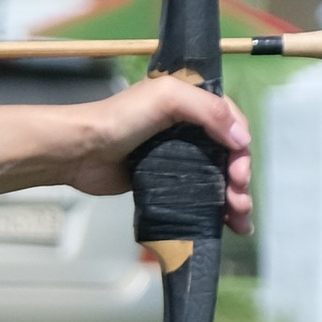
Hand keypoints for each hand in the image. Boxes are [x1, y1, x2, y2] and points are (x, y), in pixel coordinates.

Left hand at [0, 75, 251, 234]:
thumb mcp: (166, 97)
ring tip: (239, 218)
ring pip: (217, 176)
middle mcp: (188, 126)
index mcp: (191, 101)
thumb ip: (208, 110)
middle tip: (239, 198)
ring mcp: (177, 154)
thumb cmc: (118, 118)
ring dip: (234, 197)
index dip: (241, 146)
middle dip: (241, 178)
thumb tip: (241, 140)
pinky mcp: (165, 179)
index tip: (239, 170)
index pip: (231, 122)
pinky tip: (228, 223)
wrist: (79, 151)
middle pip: (228, 153)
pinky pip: (198, 193)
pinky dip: (216, 207)